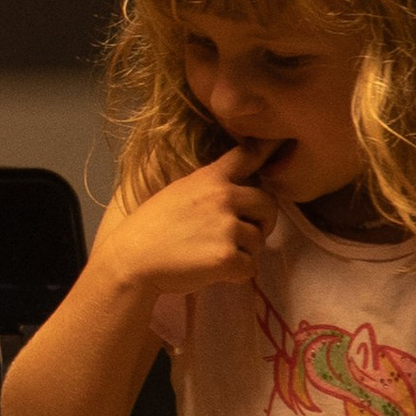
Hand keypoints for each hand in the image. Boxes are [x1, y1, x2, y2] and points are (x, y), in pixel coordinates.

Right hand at [98, 143, 277, 302]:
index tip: (284, 140)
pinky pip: (250, 267)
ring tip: (216, 256)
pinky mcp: (228, 257)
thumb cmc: (150, 228)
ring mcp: (227, 227)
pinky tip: (215, 272)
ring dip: (244, 252)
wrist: (131, 260)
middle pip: (269, 204)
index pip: (248, 154)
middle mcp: (223, 197)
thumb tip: (237, 192)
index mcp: (210, 178)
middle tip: (243, 235)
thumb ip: (209, 187)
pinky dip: (237, 274)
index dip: (269, 147)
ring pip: (259, 241)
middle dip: (262, 221)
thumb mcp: (178, 192)